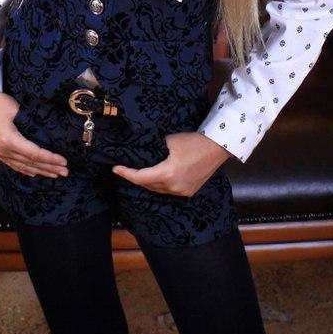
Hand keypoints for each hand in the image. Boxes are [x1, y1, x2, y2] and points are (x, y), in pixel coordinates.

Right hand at [0, 90, 68, 178]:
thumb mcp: (17, 110)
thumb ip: (31, 124)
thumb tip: (47, 134)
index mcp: (8, 140)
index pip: (35, 154)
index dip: (50, 159)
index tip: (64, 161)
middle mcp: (2, 149)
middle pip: (30, 162)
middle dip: (49, 168)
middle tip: (65, 172)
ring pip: (21, 165)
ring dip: (39, 171)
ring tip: (53, 174)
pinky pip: (11, 163)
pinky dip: (24, 169)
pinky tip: (33, 173)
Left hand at [111, 131, 231, 195]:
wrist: (217, 147)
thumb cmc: (194, 141)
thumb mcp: (169, 141)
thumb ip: (153, 148)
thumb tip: (140, 149)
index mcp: (167, 174)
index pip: (140, 177)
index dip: (125, 173)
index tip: (115, 168)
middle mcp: (174, 187)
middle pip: (148, 185)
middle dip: (135, 177)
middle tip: (124, 169)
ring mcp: (183, 191)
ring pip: (158, 189)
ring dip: (147, 182)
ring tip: (138, 173)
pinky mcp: (189, 191)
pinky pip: (169, 190)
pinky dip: (160, 185)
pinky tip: (156, 177)